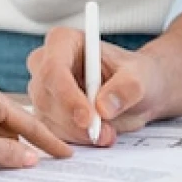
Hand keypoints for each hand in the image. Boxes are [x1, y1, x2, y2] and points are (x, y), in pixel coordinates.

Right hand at [27, 27, 166, 145]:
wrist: (136, 92)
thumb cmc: (135, 75)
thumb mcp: (139, 78)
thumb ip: (125, 89)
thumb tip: (103, 107)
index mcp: (64, 42)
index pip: (54, 68)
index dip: (67, 96)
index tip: (88, 118)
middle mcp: (46, 64)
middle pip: (46, 97)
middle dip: (74, 121)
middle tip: (105, 133)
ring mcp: (43, 90)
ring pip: (48, 119)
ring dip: (78, 133)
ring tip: (108, 132)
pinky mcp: (46, 113)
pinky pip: (52, 133)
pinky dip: (76, 140)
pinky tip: (99, 135)